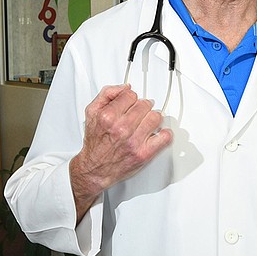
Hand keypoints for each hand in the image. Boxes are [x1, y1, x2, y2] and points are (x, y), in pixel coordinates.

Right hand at [69, 84, 172, 220]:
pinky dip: (165, 134)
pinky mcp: (144, 154)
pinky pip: (164, 138)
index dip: (131, 98)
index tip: (131, 103)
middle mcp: (121, 128)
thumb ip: (106, 95)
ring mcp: (134, 142)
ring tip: (147, 122)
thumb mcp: (92, 112)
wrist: (95, 168)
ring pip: (156, 117)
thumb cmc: (95, 142)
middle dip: (142, 107)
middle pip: (144, 105)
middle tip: (139, 113)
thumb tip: (125, 87)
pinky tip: (157, 133)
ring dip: (153, 117)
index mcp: (108, 116)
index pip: (130, 95)